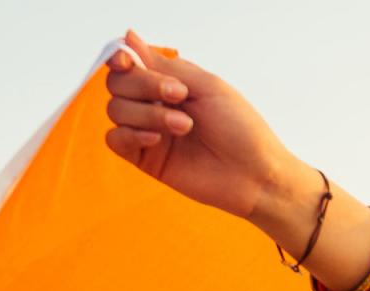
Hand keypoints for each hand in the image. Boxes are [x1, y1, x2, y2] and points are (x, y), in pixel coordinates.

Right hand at [103, 30, 293, 220]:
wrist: (254, 173)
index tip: (129, 62)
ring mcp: (149, 131)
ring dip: (148, 114)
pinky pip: (115, 140)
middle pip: (118, 84)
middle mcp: (156, 104)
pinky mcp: (146, 159)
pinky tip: (156, 139)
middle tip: (179, 96)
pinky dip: (130, 135)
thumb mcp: (206, 85)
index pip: (129, 63)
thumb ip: (165, 64)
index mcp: (171, 82)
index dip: (122, 59)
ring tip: (184, 126)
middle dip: (143, 85)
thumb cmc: (240, 129)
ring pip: (116, 110)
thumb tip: (129, 38)